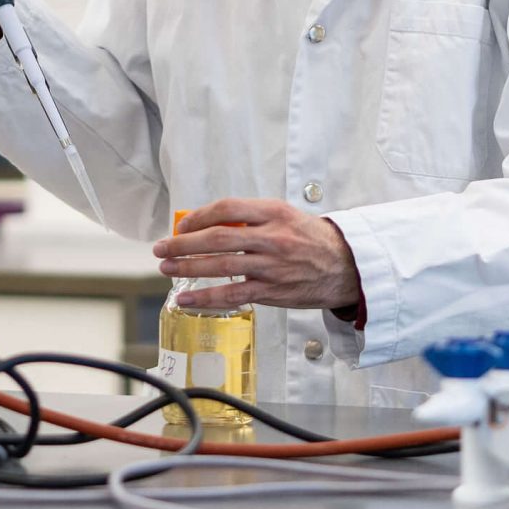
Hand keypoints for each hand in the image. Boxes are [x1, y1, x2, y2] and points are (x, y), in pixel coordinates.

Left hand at [153, 198, 363, 313]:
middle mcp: (271, 238)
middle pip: (217, 238)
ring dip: (188, 268)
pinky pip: (232, 294)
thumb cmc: (311, 239)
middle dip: (183, 243)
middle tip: (161, 247)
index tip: (181, 224)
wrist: (347, 266)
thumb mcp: (285, 215)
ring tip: (166, 268)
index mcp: (273, 213)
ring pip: (221, 266)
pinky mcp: (272, 291)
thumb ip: (251, 218)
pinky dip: (206, 297)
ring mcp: (271, 267)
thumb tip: (207, 224)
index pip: (227, 209)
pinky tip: (186, 298)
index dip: (199, 216)